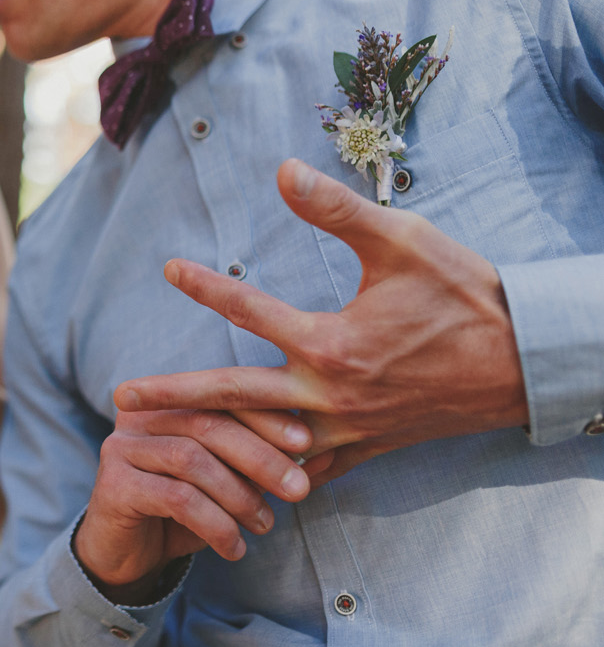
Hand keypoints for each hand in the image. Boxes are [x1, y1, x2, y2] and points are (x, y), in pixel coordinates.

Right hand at [75, 408, 317, 602]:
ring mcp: (122, 447)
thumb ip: (265, 467)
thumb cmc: (183, 512)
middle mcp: (139, 415)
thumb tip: (325, 456)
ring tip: (264, 525)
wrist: (126, 555)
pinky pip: (176, 498)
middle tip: (298, 490)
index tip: (307, 442)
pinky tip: (234, 547)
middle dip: (260, 457)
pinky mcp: (113, 484)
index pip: (221, 397)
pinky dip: (215, 524)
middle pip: (208, 423)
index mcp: (167, 401)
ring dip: (238, 495)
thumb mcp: (230, 485)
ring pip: (192, 460)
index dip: (265, 416)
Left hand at [115, 158, 527, 484]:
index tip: (168, 267)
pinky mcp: (366, 448)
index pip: (249, 311)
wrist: (524, 362)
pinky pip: (305, 471)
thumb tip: (283, 169)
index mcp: (332, 345)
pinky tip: (238, 478)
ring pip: (262, 446)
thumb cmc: (464, 295)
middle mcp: (329, 396)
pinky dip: (268, 475)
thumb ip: (336, 209)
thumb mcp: (403, 241)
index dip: (205, 286)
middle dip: (173, 399)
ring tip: (166, 444)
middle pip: (232, 398)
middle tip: (121, 403)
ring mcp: (346, 429)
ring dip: (213, 443)